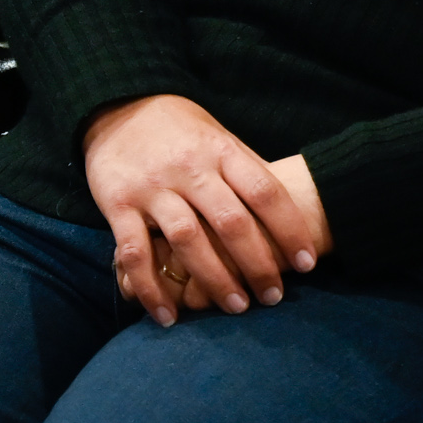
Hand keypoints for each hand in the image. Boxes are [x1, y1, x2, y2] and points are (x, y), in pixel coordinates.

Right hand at [83, 95, 330, 325]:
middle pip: (231, 221)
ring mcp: (153, 187)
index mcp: (222, 150)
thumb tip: (287, 209)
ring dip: (214, 279)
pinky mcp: (117, 204)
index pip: (265, 190)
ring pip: (189, 239)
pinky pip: (134, 254)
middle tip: (273, 296)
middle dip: (257, 264)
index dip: (289, 228)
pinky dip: (151, 289)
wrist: (117, 106)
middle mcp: (190, 168)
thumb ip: (245, 170)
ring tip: (236, 307)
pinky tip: (169, 316)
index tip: (305, 263)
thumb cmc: (181, 130)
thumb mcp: (219, 136)